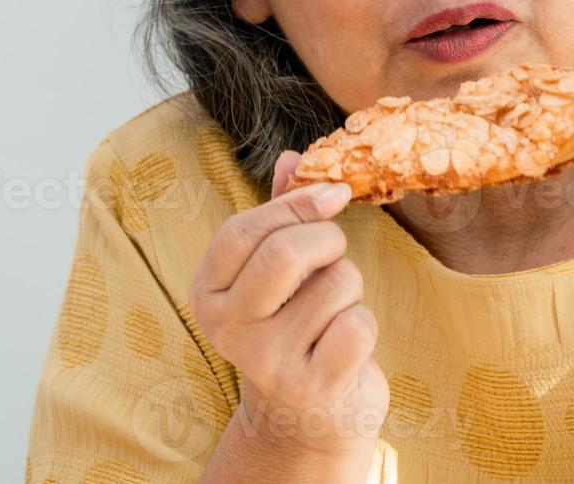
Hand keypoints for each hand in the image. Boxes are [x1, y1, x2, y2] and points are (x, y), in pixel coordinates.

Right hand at [189, 149, 387, 463]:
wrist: (304, 417)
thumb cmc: (294, 326)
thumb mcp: (276, 274)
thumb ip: (281, 215)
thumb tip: (295, 155)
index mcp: (209, 292)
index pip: (244, 228)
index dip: (296, 203)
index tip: (334, 195)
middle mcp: (228, 329)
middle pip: (284, 252)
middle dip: (327, 239)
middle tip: (335, 253)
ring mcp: (268, 362)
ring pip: (335, 283)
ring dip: (350, 289)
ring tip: (332, 314)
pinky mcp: (312, 387)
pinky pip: (358, 325)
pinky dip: (364, 326)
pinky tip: (344, 347)